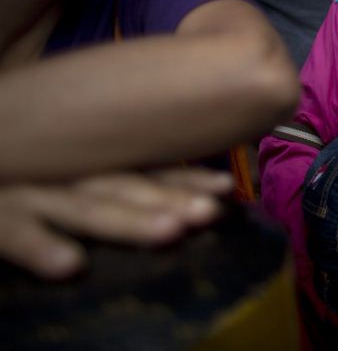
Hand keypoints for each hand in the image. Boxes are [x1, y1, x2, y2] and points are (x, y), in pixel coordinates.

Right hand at [0, 167, 232, 278]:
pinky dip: (38, 247)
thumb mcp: (65, 161)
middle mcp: (62, 169)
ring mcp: (25, 191)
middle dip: (170, 198)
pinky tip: (69, 266)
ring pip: (82, 204)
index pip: (144, 167)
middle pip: (123, 185)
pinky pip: (11, 234)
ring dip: (127, 219)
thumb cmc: (21, 163)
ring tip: (171, 232)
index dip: (187, 179)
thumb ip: (113, 170)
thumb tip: (183, 191)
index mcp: (84, 157)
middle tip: (212, 213)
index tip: (229, 191)